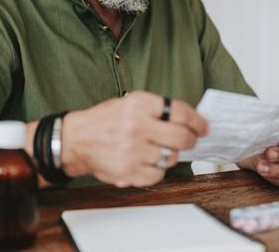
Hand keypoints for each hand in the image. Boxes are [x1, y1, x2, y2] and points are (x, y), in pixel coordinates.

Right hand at [59, 91, 208, 187]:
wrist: (75, 141)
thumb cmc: (105, 121)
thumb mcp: (130, 103)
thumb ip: (158, 110)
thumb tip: (191, 120)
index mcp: (138, 104)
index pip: (180, 112)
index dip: (197, 121)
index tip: (203, 127)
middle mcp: (136, 126)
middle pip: (182, 137)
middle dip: (190, 140)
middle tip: (189, 140)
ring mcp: (132, 151)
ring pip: (172, 157)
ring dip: (170, 154)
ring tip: (156, 149)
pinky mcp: (128, 171)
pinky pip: (158, 175)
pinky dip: (156, 170)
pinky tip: (146, 161)